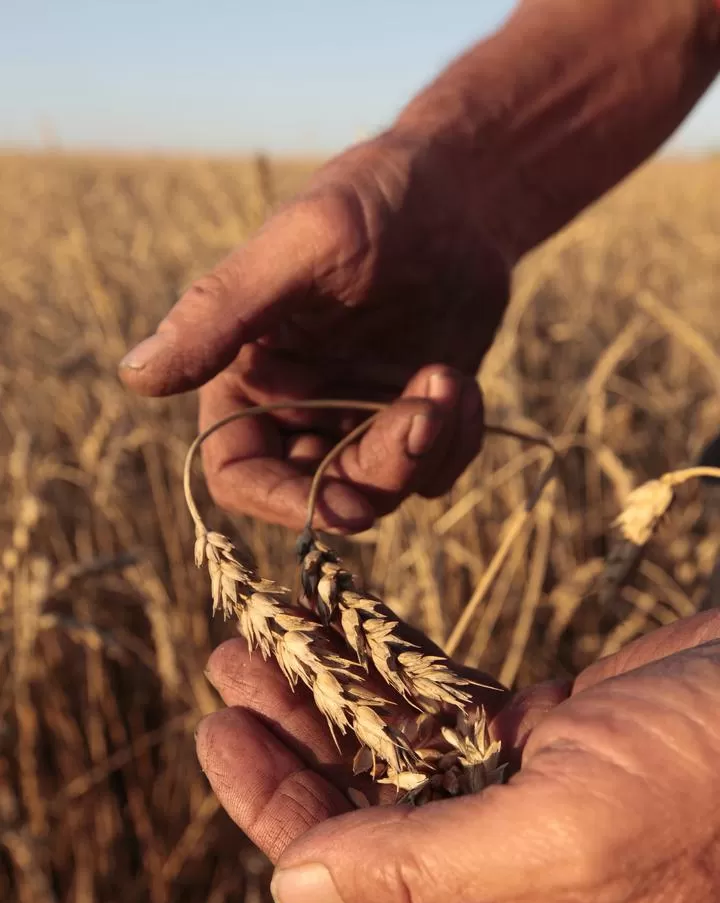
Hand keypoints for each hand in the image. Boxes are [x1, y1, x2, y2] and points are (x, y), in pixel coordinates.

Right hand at [119, 132, 508, 531]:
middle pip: (324, 490)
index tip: (347, 509)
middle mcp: (297, 408)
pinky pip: (431, 470)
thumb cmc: (374, 201)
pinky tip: (460, 384)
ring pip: (383, 489)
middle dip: (380, 468)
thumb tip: (136, 375)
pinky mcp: (411, 417)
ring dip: (426, 451)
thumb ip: (221, 310)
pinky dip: (454, 442)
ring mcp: (358, 417)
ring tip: (447, 380)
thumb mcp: (300, 245)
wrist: (459, 195)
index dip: (282, 504)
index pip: (240, 472)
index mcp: (248, 375)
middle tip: (425, 412)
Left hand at [197, 609, 719, 902]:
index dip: (278, 813)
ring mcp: (527, 812)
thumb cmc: (710, 778)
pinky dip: (393, 677)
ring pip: (396, 759)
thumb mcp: (565, 837)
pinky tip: (344, 639)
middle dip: (292, 747)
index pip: (359, 890)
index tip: (221, 735)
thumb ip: (424, 872)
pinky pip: (443, 712)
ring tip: (263, 647)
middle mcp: (512, 890)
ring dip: (331, 703)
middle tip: (231, 674)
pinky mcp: (544, 743)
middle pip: (365, 820)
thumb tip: (293, 890)